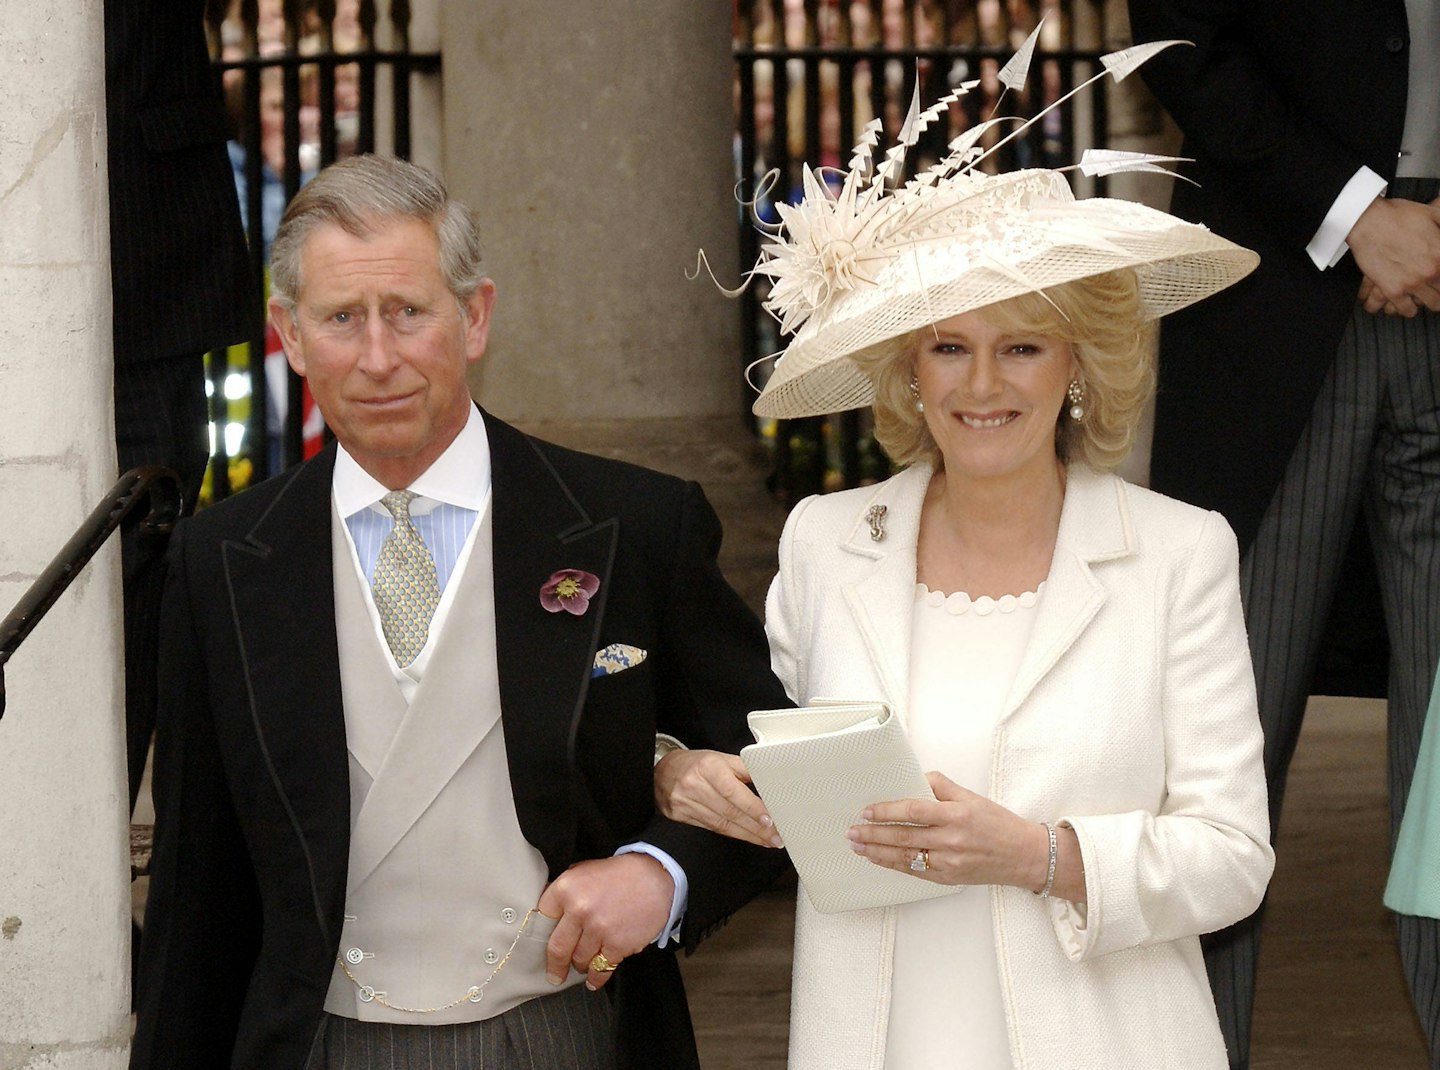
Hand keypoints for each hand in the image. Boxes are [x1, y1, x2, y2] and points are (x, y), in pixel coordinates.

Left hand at [536, 854, 673, 990]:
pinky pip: (601, 969)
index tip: (540, 948)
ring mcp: (599, 929)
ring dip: (580, 966)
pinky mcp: (618, 944)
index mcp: (567, 887)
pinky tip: (593, 980)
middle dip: (555, 966)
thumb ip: (564, 892)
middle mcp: (579, 909)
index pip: (542, 919)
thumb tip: (546, 915)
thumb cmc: (618, 874)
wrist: (655, 876)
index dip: (540, 935)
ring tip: (582, 966)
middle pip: (557, 948)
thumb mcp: (584, 872)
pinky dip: (596, 977)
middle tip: (554, 975)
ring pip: (579, 960)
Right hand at [654, 749, 781, 847]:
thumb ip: (745, 770)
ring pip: (722, 825)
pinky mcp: (680, 818)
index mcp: (708, 767)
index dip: (753, 808)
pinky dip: (732, 835)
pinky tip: (746, 837)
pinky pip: (712, 829)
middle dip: (757, 828)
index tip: (770, 820)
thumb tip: (768, 783)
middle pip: (730, 812)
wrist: (663, 772)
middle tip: (776, 837)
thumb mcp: (722, 758)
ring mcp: (685, 804)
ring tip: (767, 841)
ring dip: (748, 835)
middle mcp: (695, 786)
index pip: (733, 792)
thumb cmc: (697, 764)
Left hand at [847, 771, 1048, 889]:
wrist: (1023, 856)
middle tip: (852, 830)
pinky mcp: (948, 878)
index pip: (914, 811)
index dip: (887, 811)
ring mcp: (949, 863)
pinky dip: (893, 865)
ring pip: (904, 857)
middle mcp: (951, 840)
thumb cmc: (998, 823)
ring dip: (877, 852)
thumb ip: (941, 786)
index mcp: (956, 815)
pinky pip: (915, 871)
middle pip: (903, 836)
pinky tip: (878, 859)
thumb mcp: (971, 797)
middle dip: (873, 833)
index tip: (867, 810)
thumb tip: (915, 779)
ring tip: (857, 845)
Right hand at [1348, 196, 1439, 316]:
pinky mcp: (1392, 290)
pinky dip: (1408, 309)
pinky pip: (1407, 311)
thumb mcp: (1434, 213)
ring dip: (1429, 300)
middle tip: (1436, 287)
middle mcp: (1431, 271)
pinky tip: (1407, 302)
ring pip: (1431, 305)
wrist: (1368, 221)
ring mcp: (1412, 283)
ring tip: (1424, 296)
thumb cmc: (1399, 215)